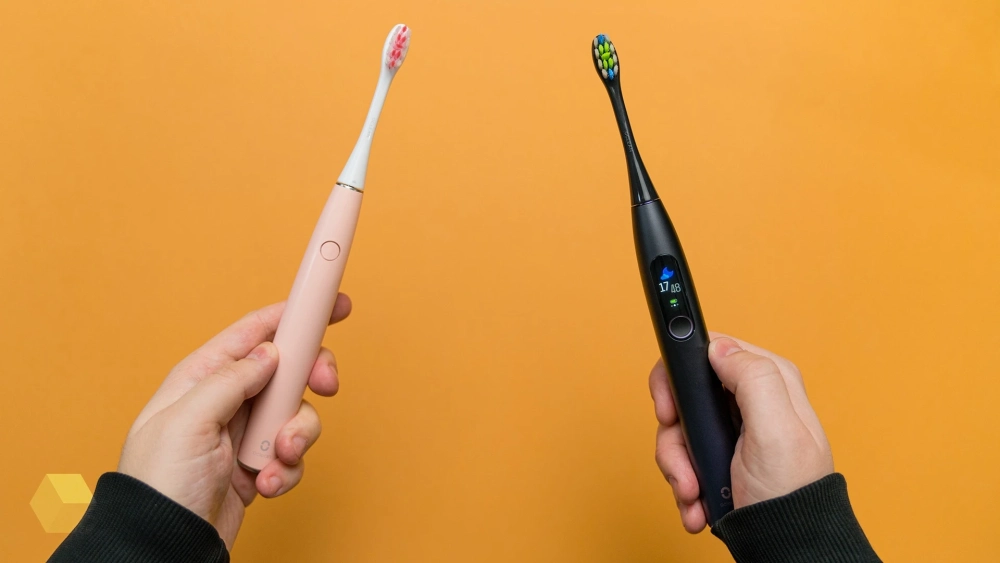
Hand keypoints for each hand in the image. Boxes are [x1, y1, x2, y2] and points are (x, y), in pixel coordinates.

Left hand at [117, 294, 351, 547]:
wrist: (163, 546)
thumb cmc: (160, 484)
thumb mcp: (188, 421)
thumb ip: (231, 380)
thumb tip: (269, 353)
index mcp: (204, 376)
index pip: (256, 331)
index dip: (296, 312)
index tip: (333, 302)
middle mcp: (228, 399)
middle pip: (290, 368)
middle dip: (311, 377)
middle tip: (325, 386)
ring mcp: (245, 432)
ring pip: (298, 413)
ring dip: (297, 436)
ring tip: (277, 458)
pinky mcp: (258, 464)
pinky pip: (293, 452)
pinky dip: (288, 468)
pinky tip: (266, 483)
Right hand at [649, 333, 833, 532]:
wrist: (787, 546)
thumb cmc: (790, 494)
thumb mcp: (777, 431)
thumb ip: (753, 378)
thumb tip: (720, 347)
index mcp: (768, 380)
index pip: (707, 351)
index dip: (677, 378)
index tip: (668, 412)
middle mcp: (748, 401)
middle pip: (684, 397)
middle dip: (675, 436)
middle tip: (683, 465)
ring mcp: (732, 430)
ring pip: (678, 431)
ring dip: (678, 468)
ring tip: (694, 494)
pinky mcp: (721, 456)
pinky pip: (683, 459)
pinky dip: (684, 484)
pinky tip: (699, 502)